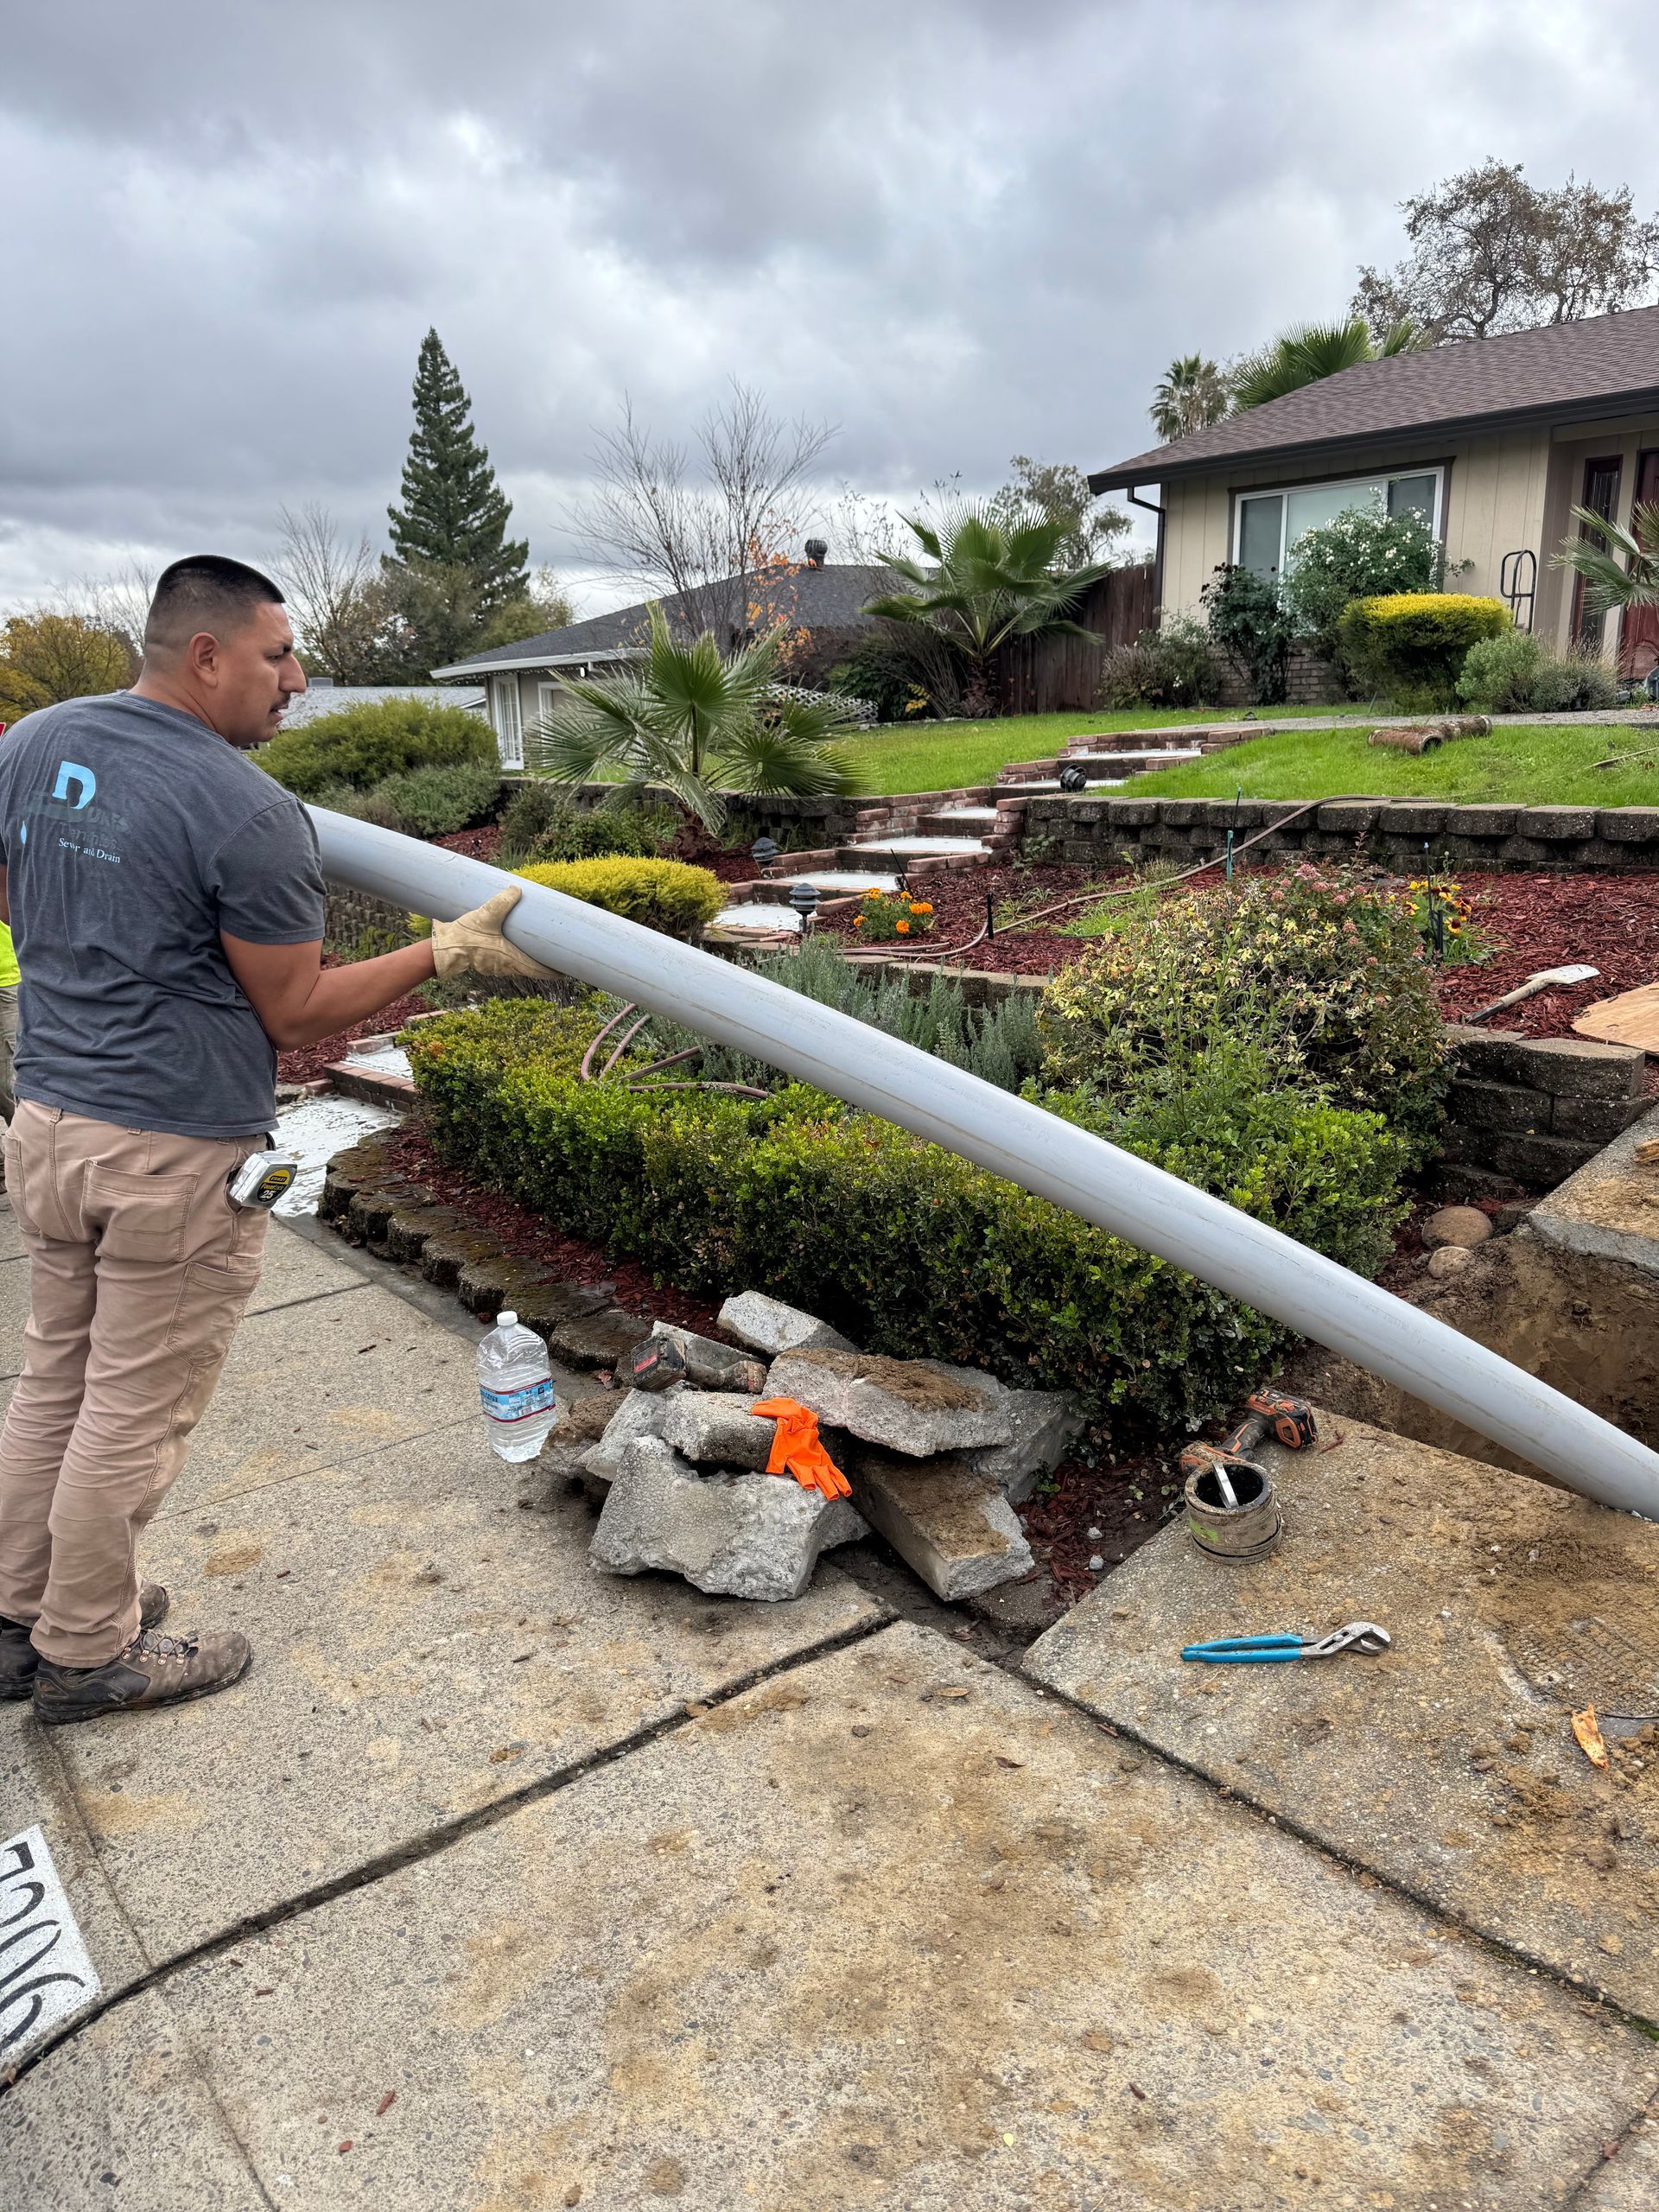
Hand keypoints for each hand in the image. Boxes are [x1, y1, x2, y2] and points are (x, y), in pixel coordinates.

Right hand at [430, 886, 557, 979]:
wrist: (443, 947)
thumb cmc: (465, 935)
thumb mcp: (486, 914)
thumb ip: (502, 901)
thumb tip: (517, 889)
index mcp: (511, 959)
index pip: (538, 970)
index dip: (552, 971)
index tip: (565, 971)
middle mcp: (505, 967)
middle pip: (530, 969)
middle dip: (543, 964)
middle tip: (555, 957)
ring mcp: (495, 966)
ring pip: (518, 966)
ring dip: (527, 959)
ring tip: (537, 949)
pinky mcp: (486, 962)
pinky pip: (506, 962)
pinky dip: (514, 956)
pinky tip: (513, 945)